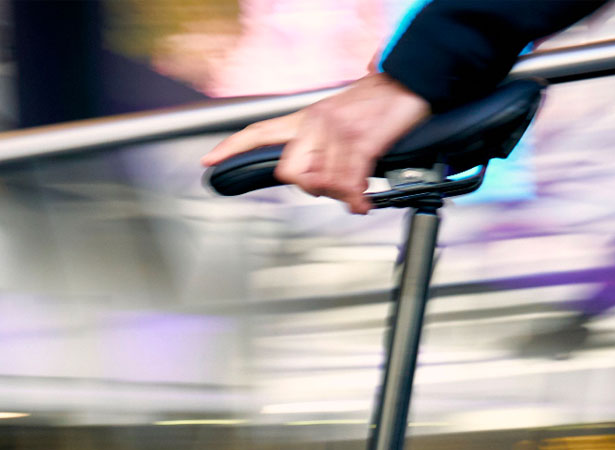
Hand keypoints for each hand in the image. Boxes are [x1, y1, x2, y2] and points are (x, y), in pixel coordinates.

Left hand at [200, 72, 430, 213]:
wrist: (406, 83)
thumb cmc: (373, 105)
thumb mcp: (335, 119)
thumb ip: (317, 146)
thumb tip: (311, 179)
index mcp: (304, 119)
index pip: (258, 132)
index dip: (230, 148)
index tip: (209, 161)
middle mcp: (314, 124)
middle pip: (290, 173)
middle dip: (309, 188)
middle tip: (330, 188)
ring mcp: (337, 132)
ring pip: (321, 183)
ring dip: (340, 194)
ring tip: (355, 190)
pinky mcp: (360, 141)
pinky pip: (349, 182)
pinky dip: (357, 198)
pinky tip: (362, 200)